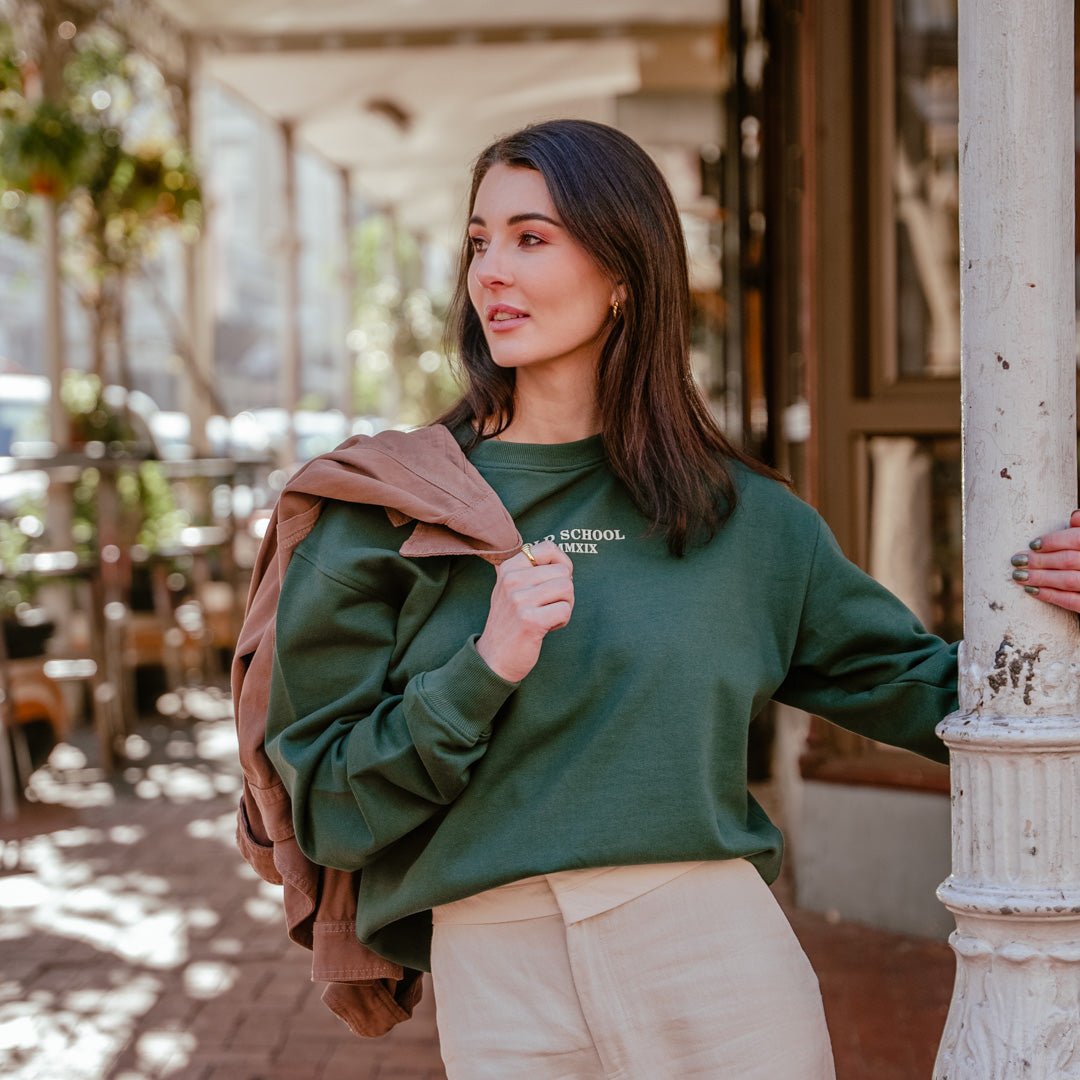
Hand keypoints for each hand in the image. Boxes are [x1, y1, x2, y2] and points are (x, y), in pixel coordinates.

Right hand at [476, 541, 574, 681]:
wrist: (494, 658)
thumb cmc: (510, 622)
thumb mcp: (509, 588)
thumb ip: (527, 568)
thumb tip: (554, 551)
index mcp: (509, 568)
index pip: (549, 548)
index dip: (561, 565)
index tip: (552, 582)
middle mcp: (512, 580)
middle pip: (563, 572)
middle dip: (564, 592)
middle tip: (547, 607)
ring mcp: (519, 600)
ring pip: (567, 589)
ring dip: (564, 606)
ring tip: (546, 617)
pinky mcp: (530, 620)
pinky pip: (565, 610)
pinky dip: (562, 621)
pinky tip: (546, 628)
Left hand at [1011, 509, 1079, 612]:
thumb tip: (1074, 516)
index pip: (1076, 539)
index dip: (1053, 541)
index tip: (1032, 545)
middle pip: (1067, 560)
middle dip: (1039, 560)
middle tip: (1017, 560)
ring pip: (1068, 580)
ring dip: (1040, 578)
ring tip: (1019, 575)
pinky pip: (1072, 601)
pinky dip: (1050, 596)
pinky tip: (1032, 590)